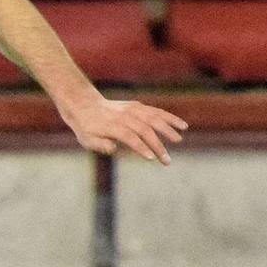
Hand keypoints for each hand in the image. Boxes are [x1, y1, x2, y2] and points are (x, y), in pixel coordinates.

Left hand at [61, 95, 187, 164]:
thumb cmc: (86, 128)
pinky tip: (182, 126)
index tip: (151, 158)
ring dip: (168, 129)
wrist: (84, 105)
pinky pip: (156, 111)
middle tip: (167, 161)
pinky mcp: (138, 106)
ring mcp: (131, 109)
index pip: (129, 137)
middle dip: (157, 145)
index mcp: (111, 126)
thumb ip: (99, 144)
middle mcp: (123, 116)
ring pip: (153, 118)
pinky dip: (170, 118)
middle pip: (144, 129)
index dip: (140, 147)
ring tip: (179, 140)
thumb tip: (113, 148)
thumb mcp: (86, 139)